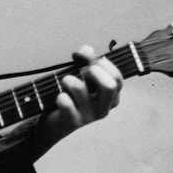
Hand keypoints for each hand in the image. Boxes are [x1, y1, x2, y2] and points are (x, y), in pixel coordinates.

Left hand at [11, 45, 123, 161]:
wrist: (55, 122)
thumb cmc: (72, 95)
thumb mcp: (81, 75)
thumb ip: (86, 59)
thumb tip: (86, 50)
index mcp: (112, 97)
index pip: (117, 78)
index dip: (104, 64)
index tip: (91, 62)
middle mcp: (104, 108)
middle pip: (109, 85)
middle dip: (93, 71)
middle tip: (82, 71)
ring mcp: (89, 117)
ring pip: (81, 89)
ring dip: (69, 79)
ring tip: (64, 81)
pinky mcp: (73, 122)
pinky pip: (66, 103)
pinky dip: (60, 96)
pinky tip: (60, 97)